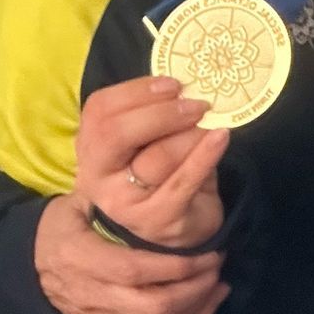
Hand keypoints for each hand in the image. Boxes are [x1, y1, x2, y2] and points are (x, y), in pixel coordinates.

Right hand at [33, 194, 228, 313]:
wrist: (27, 264)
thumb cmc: (62, 224)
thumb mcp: (80, 201)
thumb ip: (115, 199)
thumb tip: (167, 175)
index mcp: (80, 257)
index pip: (133, 270)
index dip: (175, 266)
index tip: (208, 251)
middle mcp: (89, 295)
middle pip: (151, 306)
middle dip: (193, 289)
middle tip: (217, 264)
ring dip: (194, 307)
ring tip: (218, 283)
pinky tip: (206, 303)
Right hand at [73, 77, 228, 250]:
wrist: (178, 230)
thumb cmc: (163, 175)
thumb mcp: (149, 143)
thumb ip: (155, 116)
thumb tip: (185, 87)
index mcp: (92, 148)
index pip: (99, 110)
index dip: (136, 91)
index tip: (173, 84)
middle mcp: (98, 178)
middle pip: (116, 134)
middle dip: (159, 113)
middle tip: (196, 105)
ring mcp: (125, 203)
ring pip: (156, 157)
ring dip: (189, 134)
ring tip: (211, 122)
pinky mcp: (158, 220)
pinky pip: (183, 181)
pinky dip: (205, 155)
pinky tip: (221, 137)